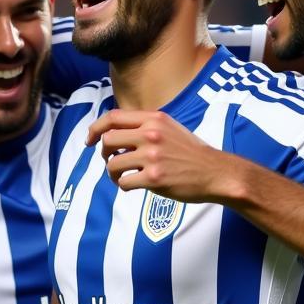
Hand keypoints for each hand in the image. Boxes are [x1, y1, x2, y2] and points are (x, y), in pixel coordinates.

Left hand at [86, 108, 231, 201]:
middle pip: (107, 140)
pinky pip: (124, 182)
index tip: (89, 140)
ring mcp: (152, 156)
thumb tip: (113, 133)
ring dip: (113, 173)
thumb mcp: (170, 128)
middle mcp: (151, 134)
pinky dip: (123, 186)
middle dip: (104, 153)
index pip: (113, 117)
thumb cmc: (190, 152)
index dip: (95, 128)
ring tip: (123, 177)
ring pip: (112, 164)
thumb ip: (144, 126)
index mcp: (154, 119)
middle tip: (111, 161)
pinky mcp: (154, 178)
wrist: (215, 172)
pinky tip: (133, 186)